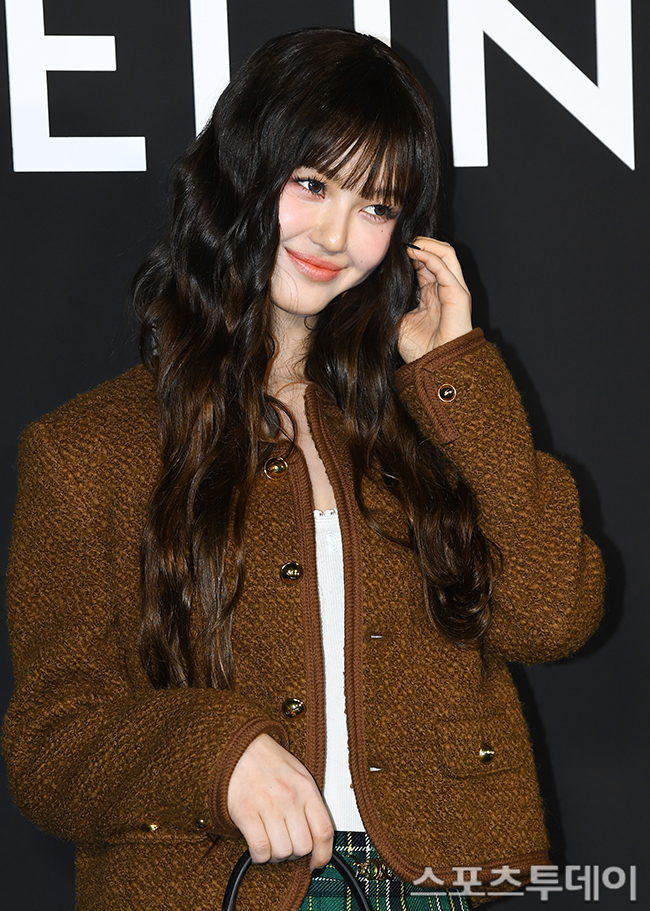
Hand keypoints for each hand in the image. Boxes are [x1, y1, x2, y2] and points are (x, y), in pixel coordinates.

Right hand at [227, 733, 333, 869]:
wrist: (237, 747)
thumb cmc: (267, 761)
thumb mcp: (297, 774)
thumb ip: (308, 802)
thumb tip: (316, 836)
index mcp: (306, 788)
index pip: (324, 831)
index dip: (322, 855)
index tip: (316, 863)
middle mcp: (290, 797)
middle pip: (302, 847)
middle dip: (294, 853)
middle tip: (285, 844)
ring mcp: (268, 805)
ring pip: (282, 852)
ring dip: (276, 855)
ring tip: (270, 842)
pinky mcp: (246, 812)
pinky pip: (260, 849)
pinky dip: (259, 856)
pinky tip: (257, 846)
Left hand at [398, 237, 472, 362]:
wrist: (435, 367)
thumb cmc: (419, 349)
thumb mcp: (398, 320)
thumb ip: (393, 301)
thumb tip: (374, 287)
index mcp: (431, 293)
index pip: (424, 263)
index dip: (410, 253)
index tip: (391, 250)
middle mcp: (444, 288)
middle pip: (437, 253)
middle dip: (419, 243)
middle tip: (399, 241)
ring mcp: (454, 289)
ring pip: (446, 253)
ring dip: (427, 244)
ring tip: (409, 242)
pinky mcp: (458, 294)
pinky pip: (445, 266)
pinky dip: (430, 255)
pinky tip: (414, 252)